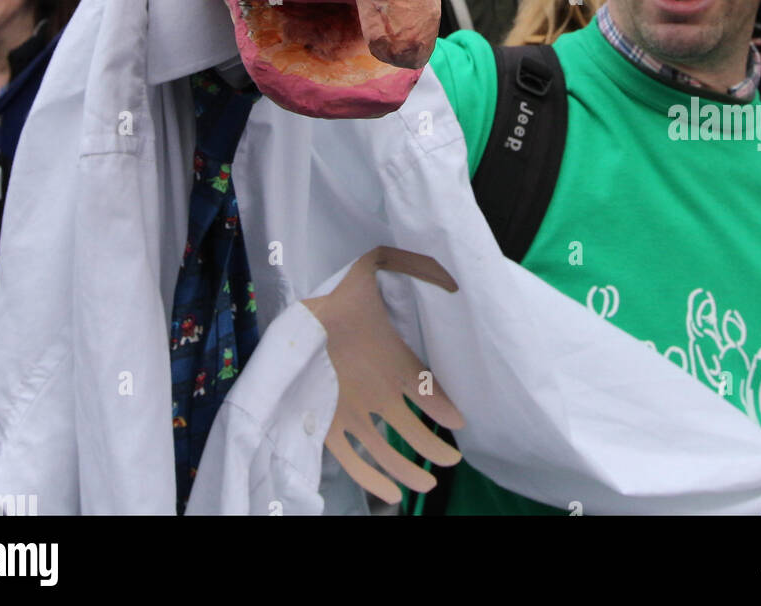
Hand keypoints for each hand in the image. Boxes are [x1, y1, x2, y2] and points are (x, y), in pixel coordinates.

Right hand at [302, 246, 463, 503]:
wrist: (298, 319)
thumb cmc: (340, 296)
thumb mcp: (376, 267)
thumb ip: (413, 265)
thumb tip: (451, 277)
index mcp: (396, 361)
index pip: (432, 395)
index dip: (448, 412)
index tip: (461, 425)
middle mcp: (380, 393)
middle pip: (414, 432)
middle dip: (436, 450)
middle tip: (452, 460)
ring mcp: (354, 413)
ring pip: (388, 454)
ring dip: (411, 472)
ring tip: (427, 483)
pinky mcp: (329, 425)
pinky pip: (355, 463)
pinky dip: (374, 482)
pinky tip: (392, 495)